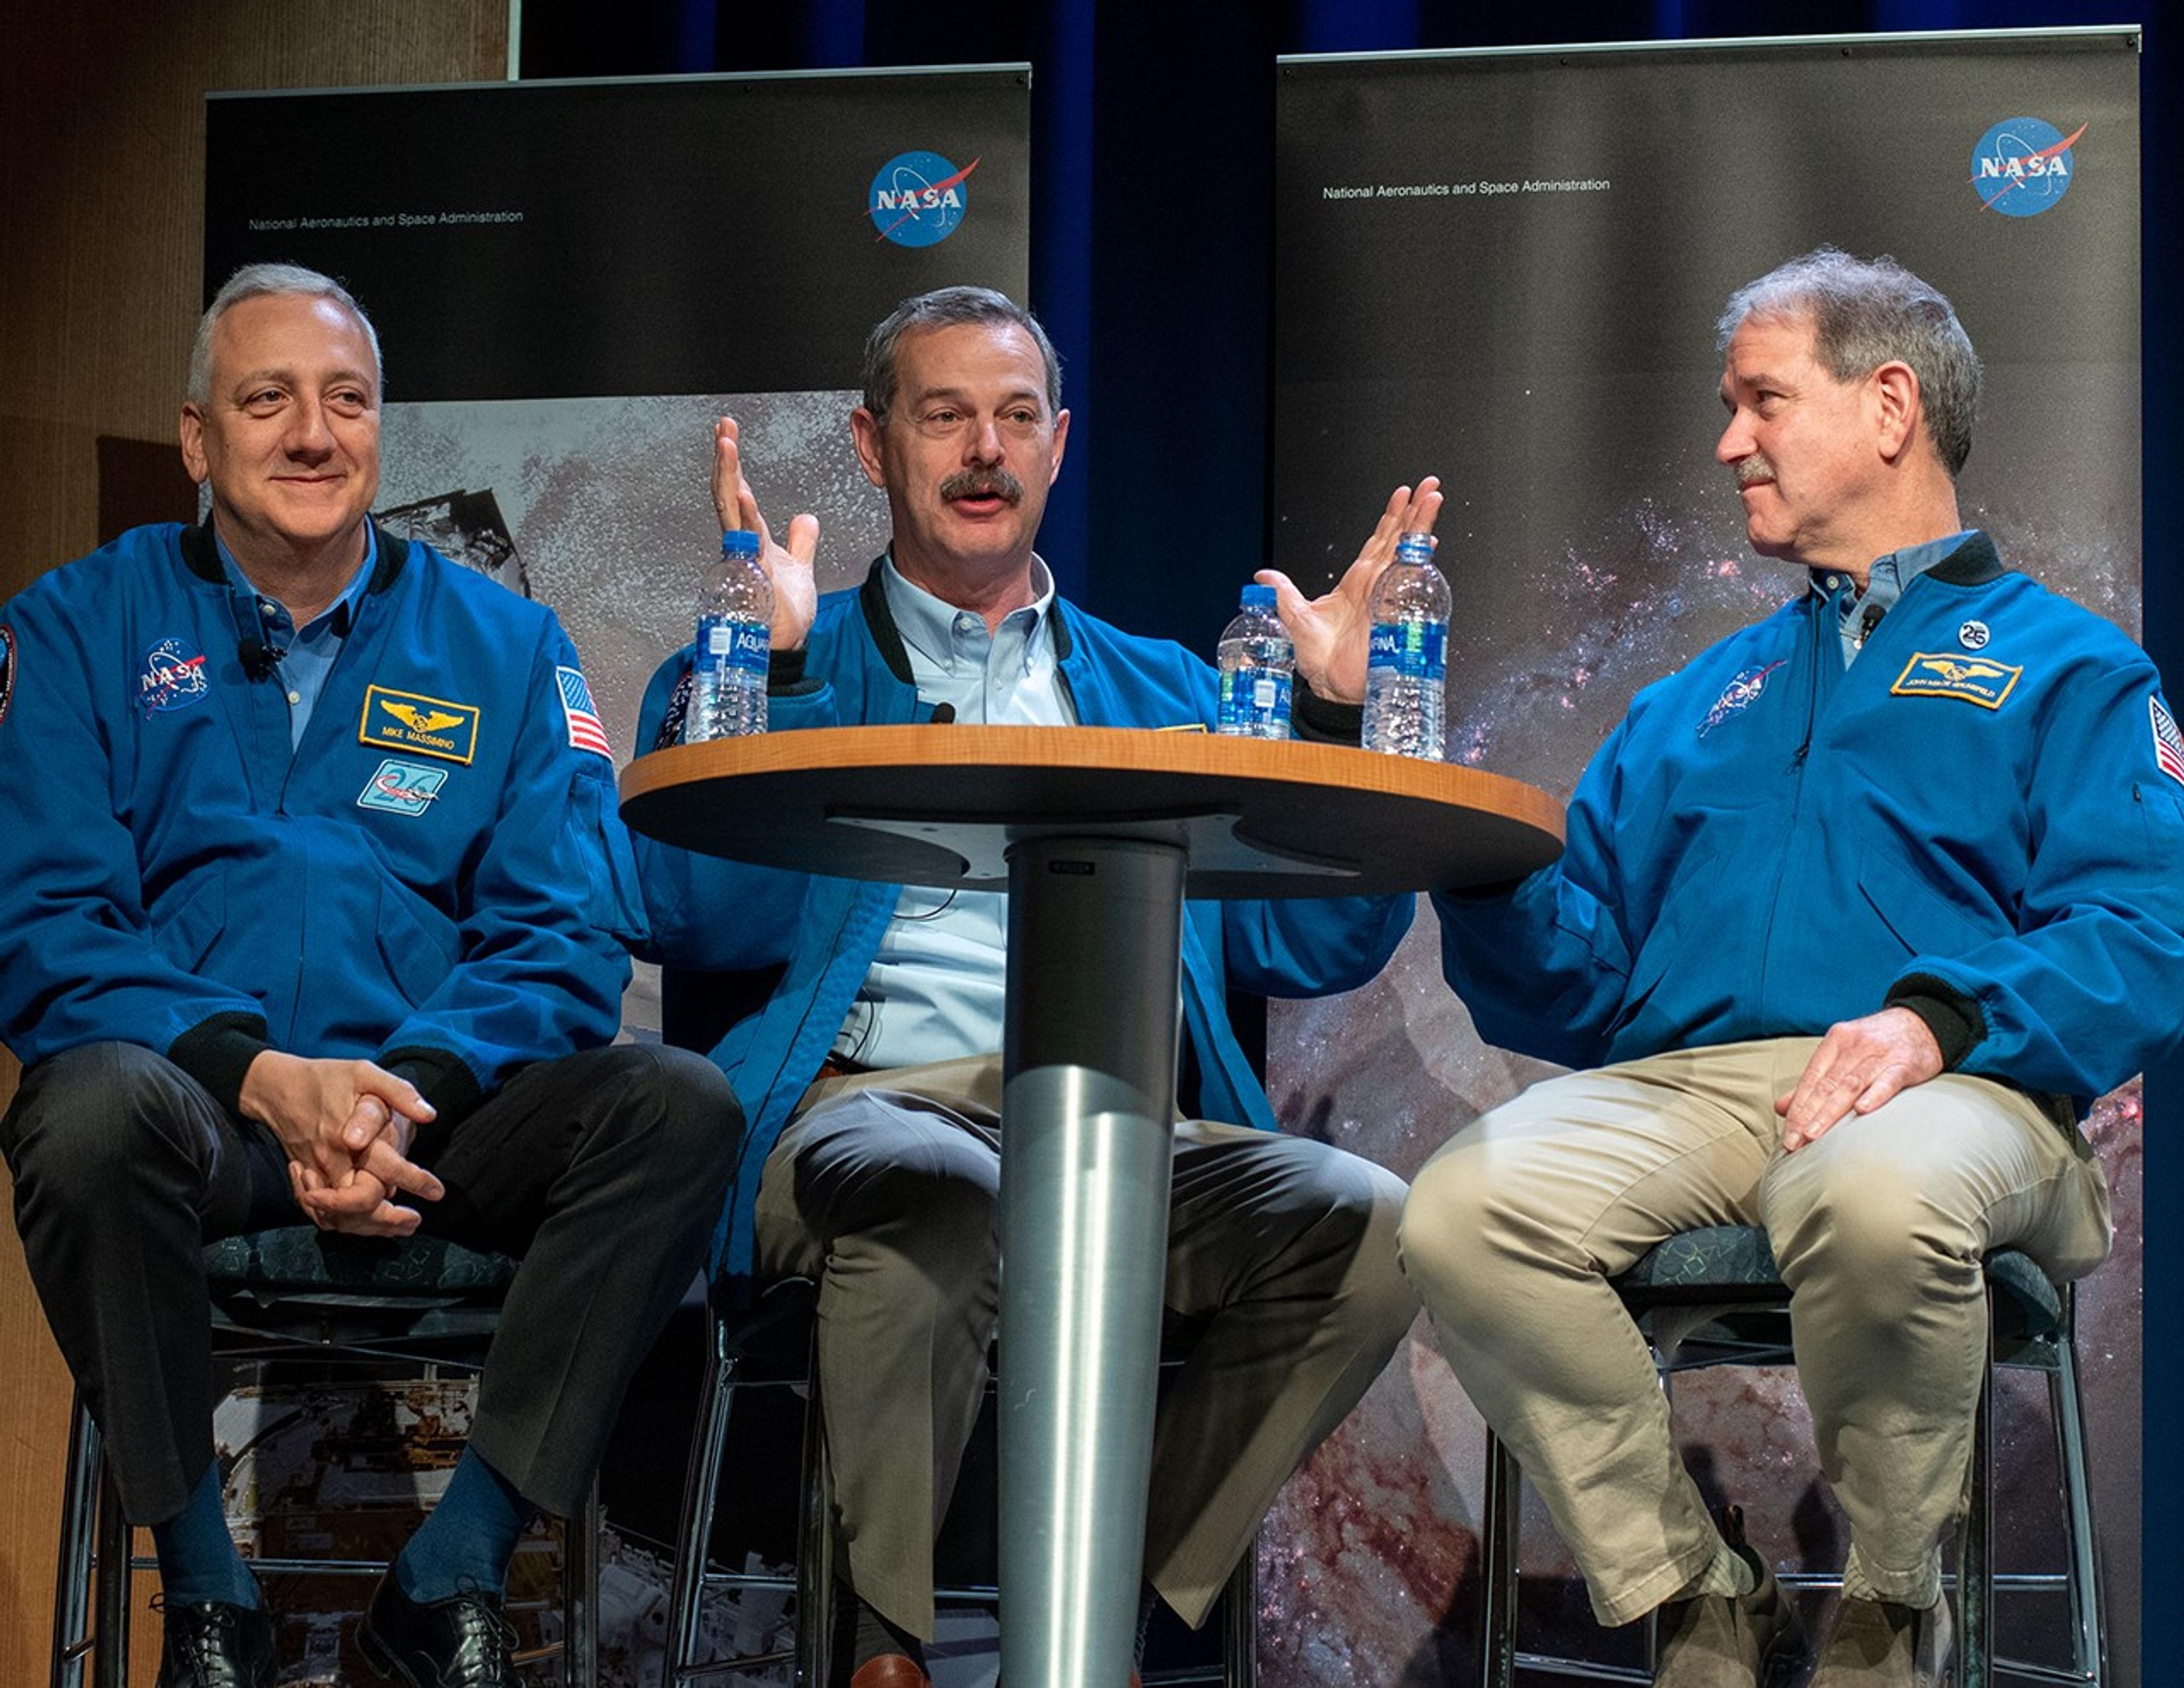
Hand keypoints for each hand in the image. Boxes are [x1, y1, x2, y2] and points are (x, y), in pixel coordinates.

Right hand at [240, 1051, 443, 1224]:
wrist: (276, 1086)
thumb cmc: (326, 1078)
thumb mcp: (365, 1073)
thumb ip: (399, 1093)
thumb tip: (429, 1115)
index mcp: (348, 1135)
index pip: (386, 1169)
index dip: (415, 1182)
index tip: (437, 1191)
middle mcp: (330, 1159)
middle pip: (360, 1204)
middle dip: (390, 1218)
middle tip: (415, 1220)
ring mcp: (313, 1172)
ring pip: (339, 1215)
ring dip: (369, 1227)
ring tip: (399, 1228)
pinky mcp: (303, 1178)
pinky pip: (319, 1212)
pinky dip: (342, 1223)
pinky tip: (365, 1225)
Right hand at [713, 415, 819, 651]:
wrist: (787, 643)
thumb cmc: (783, 611)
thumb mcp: (799, 567)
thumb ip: (801, 542)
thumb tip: (805, 518)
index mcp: (751, 538)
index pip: (738, 492)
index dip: (731, 463)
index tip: (728, 431)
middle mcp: (742, 544)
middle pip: (728, 493)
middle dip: (724, 459)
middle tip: (723, 426)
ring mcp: (746, 558)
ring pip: (731, 511)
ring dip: (729, 477)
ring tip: (726, 446)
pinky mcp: (754, 575)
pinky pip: (747, 543)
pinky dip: (745, 519)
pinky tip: (745, 496)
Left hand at [1256, 476, 1442, 702]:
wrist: (1331, 688)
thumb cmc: (1319, 660)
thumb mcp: (1295, 620)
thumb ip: (1283, 594)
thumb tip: (1262, 577)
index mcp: (1355, 583)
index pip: (1376, 542)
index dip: (1390, 518)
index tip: (1402, 494)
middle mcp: (1375, 586)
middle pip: (1399, 540)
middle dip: (1414, 511)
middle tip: (1428, 485)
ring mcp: (1388, 596)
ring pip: (1408, 553)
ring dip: (1421, 526)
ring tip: (1433, 500)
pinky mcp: (1395, 611)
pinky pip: (1411, 580)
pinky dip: (1422, 560)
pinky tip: (1431, 541)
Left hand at [1775, 1007, 1944, 1149]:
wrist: (1922, 1023)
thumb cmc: (1877, 1044)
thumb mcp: (1843, 1053)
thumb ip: (1814, 1082)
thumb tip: (1782, 1107)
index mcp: (1835, 1042)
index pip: (1810, 1079)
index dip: (1797, 1108)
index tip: (1788, 1136)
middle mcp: (1854, 1046)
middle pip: (1825, 1085)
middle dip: (1807, 1116)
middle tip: (1795, 1142)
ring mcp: (1880, 1054)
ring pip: (1850, 1085)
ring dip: (1830, 1112)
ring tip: (1815, 1135)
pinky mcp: (1905, 1064)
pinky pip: (1888, 1080)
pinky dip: (1874, 1095)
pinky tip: (1861, 1110)